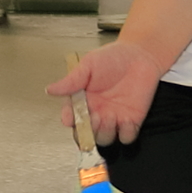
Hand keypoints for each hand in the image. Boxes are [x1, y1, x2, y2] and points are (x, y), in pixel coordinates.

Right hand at [48, 40, 165, 145]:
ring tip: (110, 116)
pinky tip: (127, 119)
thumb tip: (50, 89)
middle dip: (88, 129)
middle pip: (86, 133)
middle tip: (95, 116)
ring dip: (105, 131)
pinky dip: (126, 133)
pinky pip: (127, 136)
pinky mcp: (131, 120)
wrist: (140, 54)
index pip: (71, 118)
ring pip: (104, 138)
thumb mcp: (88, 65)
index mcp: (83, 100)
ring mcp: (113, 118)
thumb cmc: (113, 57)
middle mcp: (96, 112)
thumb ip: (71, 80)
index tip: (71, 118)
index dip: (70, 121)